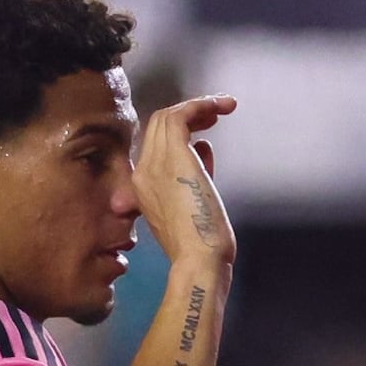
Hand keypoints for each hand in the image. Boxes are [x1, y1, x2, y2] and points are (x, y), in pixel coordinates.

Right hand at [132, 93, 238, 276]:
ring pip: (166, 116)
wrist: (197, 260)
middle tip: (214, 114)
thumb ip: (196, 176)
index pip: (155, 145)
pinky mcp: (173, 155)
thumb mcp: (194, 206)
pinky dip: (200, 105)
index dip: (180, 135)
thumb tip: (204, 148)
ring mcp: (155, 162)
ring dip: (196, 107)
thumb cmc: (201, 244)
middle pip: (158, 125)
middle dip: (188, 114)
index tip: (205, 137)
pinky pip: (180, 115)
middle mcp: (143, 170)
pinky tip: (221, 105)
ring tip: (222, 107)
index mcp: (143, 186)